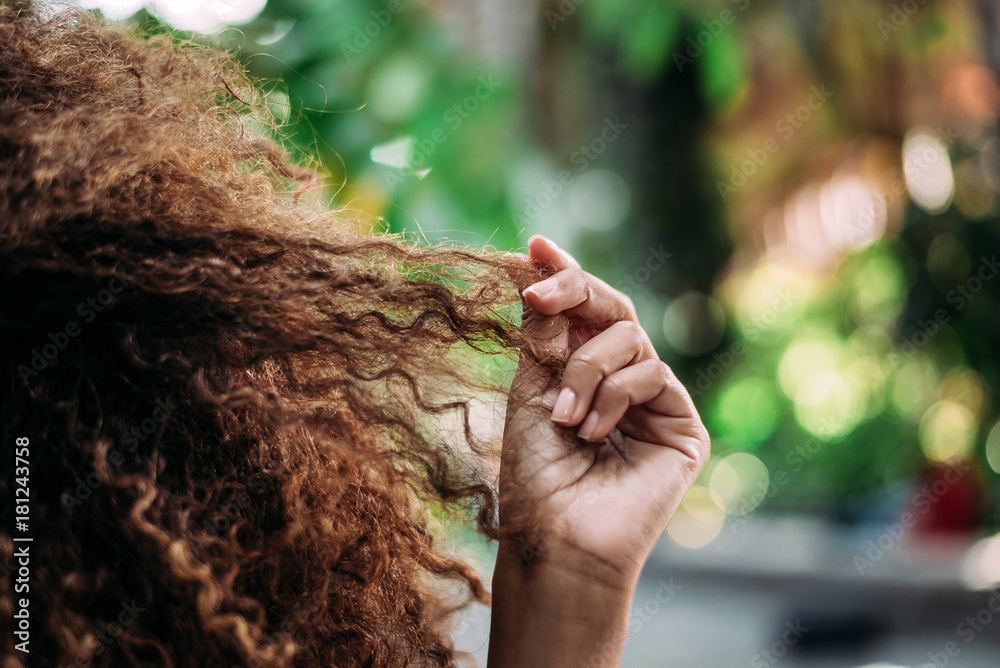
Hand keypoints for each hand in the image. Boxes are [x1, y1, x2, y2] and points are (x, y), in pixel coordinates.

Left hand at [499, 235, 709, 583]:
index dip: (562, 275)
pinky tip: (594, 433)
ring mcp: (655, 401)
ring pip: (630, 338)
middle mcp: (622, 380)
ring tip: (566, 419)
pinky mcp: (683, 424)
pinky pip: (651, 373)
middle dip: (575, 291)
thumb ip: (543, 329)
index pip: (582, 311)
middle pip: (614, 308)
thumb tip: (533, 257)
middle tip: (540, 288)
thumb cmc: (536, 472)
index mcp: (584, 370)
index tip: (533, 246)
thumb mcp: (531, 387)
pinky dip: (613, 396)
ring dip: (585, 371)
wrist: (556, 535)